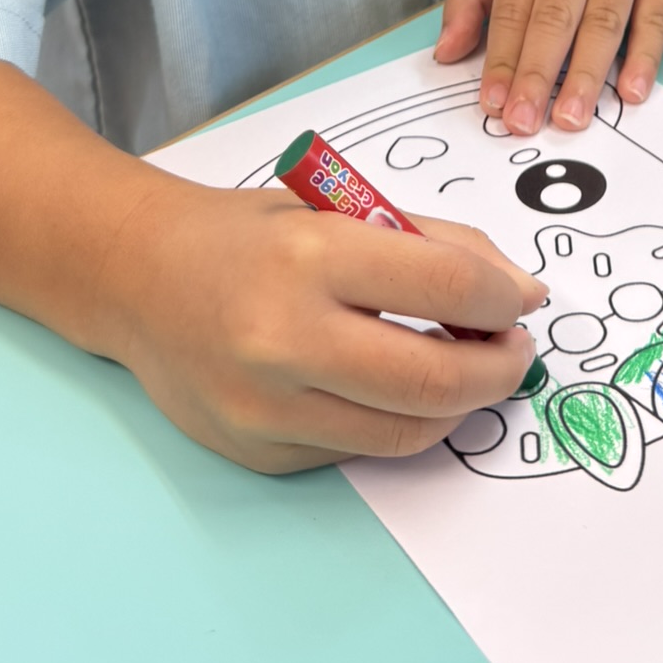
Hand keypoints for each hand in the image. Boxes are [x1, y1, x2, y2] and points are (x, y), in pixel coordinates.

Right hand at [113, 175, 547, 474]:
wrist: (140, 278)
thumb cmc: (249, 235)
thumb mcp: (338, 209)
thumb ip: (432, 244)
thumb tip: (520, 293)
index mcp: (311, 254)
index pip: (446, 286)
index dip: (504, 298)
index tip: (521, 301)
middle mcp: (285, 337)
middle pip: (435, 380)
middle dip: (498, 370)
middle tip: (513, 352)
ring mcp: (267, 407)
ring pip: (405, 432)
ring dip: (457, 406)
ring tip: (466, 371)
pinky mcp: (259, 452)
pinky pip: (356, 450)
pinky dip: (392, 422)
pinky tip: (392, 388)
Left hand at [436, 0, 662, 135]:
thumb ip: (474, 0)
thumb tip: (446, 53)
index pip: (513, 5)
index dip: (502, 58)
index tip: (493, 105)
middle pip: (556, 13)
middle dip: (538, 73)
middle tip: (525, 122)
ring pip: (605, 18)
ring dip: (587, 75)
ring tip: (571, 119)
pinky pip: (655, 14)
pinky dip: (643, 57)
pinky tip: (630, 92)